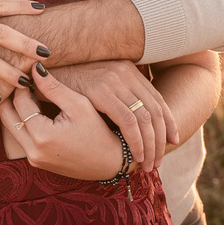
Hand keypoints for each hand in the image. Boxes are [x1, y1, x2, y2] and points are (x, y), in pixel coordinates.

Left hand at [0, 63, 122, 180]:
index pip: (19, 101)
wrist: (110, 162)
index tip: (27, 70)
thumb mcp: (79, 105)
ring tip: (25, 90)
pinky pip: (20, 137)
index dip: (22, 83)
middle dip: (10, 96)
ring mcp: (33, 159)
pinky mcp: (36, 162)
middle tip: (20, 79)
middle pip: (7, 116)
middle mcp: (32, 151)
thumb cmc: (99, 131)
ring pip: (11, 127)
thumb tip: (34, 68)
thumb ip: (53, 87)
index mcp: (42, 136)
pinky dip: (22, 121)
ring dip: (14, 109)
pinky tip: (31, 107)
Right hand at [52, 60, 175, 170]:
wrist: (49, 60)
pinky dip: (135, 141)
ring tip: (148, 164)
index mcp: (128, 69)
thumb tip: (135, 116)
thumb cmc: (70, 77)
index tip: (174, 141)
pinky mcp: (101, 91)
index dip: (169, 122)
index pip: (157, 100)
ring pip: (145, 120)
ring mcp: (114, 81)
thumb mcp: (97, 83)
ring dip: (150, 145)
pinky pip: (128, 121)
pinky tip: (135, 155)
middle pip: (155, 112)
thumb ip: (115, 93)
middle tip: (159, 160)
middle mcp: (124, 72)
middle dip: (161, 140)